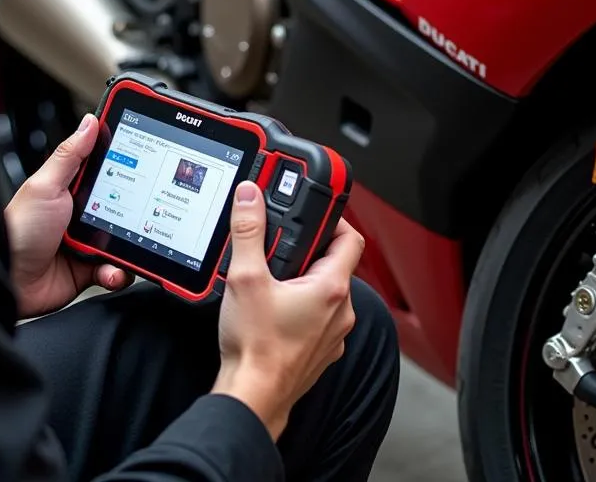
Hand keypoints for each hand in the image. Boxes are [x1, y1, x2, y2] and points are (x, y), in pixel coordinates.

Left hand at [5, 114, 132, 317]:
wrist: (7, 280)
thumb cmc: (19, 229)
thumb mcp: (46, 185)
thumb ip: (70, 155)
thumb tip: (90, 122)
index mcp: (71, 189)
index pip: (106, 170)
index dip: (127, 165)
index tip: (147, 160)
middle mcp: (81, 213)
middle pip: (124, 206)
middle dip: (135, 212)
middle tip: (139, 214)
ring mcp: (86, 242)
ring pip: (124, 239)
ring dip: (128, 247)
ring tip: (121, 249)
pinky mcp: (89, 269)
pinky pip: (115, 269)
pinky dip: (117, 272)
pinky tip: (110, 270)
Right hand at [211, 181, 363, 439]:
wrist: (254, 398)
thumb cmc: (257, 348)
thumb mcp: (245, 277)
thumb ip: (249, 231)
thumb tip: (250, 197)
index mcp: (331, 288)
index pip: (350, 237)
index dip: (333, 218)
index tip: (313, 211)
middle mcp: (340, 311)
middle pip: (335, 263)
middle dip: (308, 248)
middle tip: (281, 242)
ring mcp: (333, 334)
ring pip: (326, 292)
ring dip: (304, 279)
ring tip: (271, 275)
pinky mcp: (320, 350)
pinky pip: (318, 317)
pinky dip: (301, 306)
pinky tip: (273, 307)